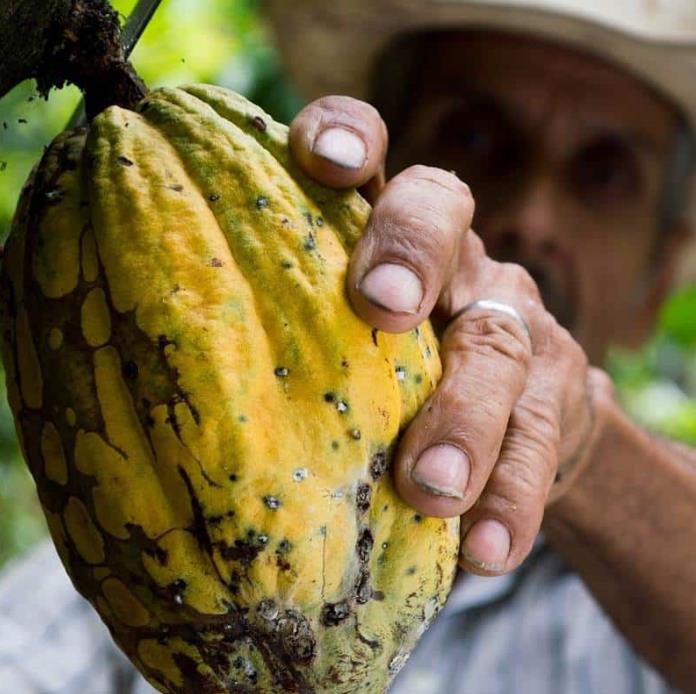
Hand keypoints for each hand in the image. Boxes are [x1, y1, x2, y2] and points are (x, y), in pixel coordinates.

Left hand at [290, 97, 604, 575]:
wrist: (528, 428)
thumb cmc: (395, 387)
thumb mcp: (345, 350)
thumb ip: (287, 344)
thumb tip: (136, 407)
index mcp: (386, 233)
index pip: (372, 152)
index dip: (348, 136)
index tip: (319, 158)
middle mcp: (456, 259)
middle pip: (444, 214)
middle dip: (411, 251)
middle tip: (380, 307)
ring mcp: (515, 322)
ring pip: (499, 345)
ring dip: (466, 417)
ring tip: (432, 489)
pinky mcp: (559, 396)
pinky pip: (540, 444)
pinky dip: (512, 500)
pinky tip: (488, 555)